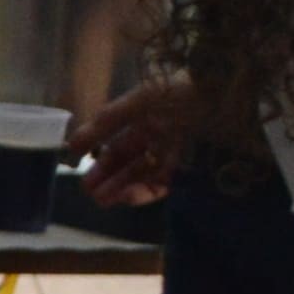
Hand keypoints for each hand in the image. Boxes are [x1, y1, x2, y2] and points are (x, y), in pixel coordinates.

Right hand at [74, 74, 206, 207]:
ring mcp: (174, 153)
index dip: (100, 163)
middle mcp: (157, 138)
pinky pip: (165, 181)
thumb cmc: (177, 92)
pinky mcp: (191, 165)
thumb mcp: (136, 101)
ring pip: (145, 176)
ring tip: (106, 200)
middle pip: (130, 165)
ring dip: (124, 188)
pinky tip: (130, 196)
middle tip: (92, 196)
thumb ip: (106, 121)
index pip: (118, 148)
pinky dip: (147, 190)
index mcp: (143, 120)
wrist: (221, 92)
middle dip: (109, 180)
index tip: (82, 178)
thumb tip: (72, 143)